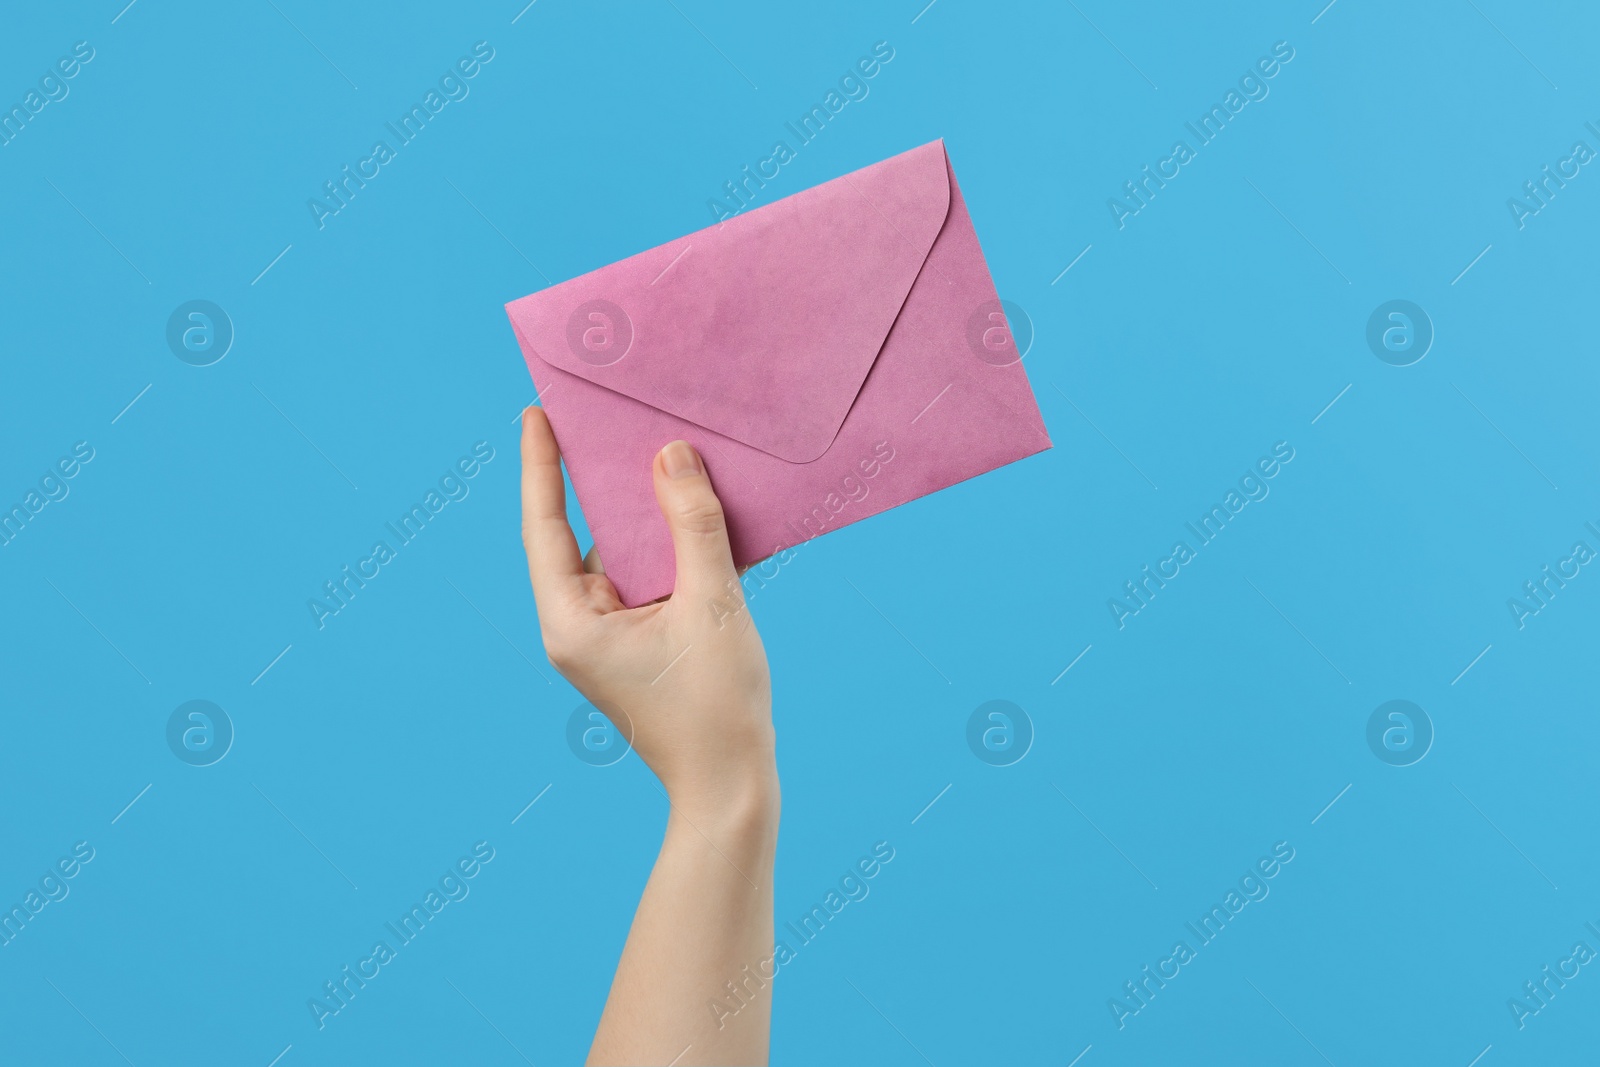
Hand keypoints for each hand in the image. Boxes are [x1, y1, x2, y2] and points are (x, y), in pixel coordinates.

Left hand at [519, 406, 775, 826]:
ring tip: (661, 455)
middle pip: (579, 535)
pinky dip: (664, 547)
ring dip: (640, 514)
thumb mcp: (712, 604)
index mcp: (572, 622)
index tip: (536, 413)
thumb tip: (671, 456)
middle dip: (596, 480)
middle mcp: (576, 627)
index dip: (541, 466)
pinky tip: (692, 512)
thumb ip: (692, 525)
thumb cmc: (717, 707)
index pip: (545, 525)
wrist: (732, 787)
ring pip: (617, 555)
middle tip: (604, 417)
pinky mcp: (634, 645)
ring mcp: (604, 639)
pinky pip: (643, 578)